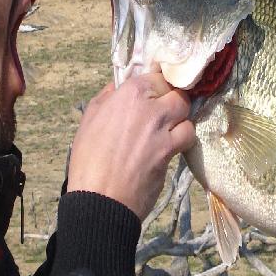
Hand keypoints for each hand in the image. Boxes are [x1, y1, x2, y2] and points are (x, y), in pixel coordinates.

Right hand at [66, 73, 194, 220]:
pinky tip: (172, 146)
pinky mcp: (172, 152)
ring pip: (187, 115)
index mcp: (130, 94)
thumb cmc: (88, 159)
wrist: (100, 199)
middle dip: (173, 102)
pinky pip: (187, 137)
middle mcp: (151, 108)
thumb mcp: (89, 120)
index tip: (155, 94)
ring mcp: (164, 130)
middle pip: (177, 94)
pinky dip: (183, 140)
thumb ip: (106, 98)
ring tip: (168, 131)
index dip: (158, 86)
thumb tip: (116, 87)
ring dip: (180, 121)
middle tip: (163, 113)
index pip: (157, 77)